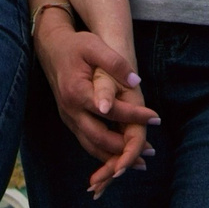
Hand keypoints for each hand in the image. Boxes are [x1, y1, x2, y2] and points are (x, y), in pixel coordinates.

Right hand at [30, 8, 154, 194]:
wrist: (52, 48)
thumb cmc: (76, 45)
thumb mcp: (95, 46)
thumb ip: (115, 63)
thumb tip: (136, 82)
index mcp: (77, 92)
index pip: (111, 110)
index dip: (135, 115)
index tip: (156, 118)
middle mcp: (70, 110)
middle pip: (99, 137)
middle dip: (125, 148)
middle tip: (151, 151)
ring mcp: (68, 117)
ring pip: (91, 145)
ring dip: (114, 157)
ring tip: (140, 162)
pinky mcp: (69, 120)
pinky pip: (86, 142)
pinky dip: (104, 152)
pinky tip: (121, 154)